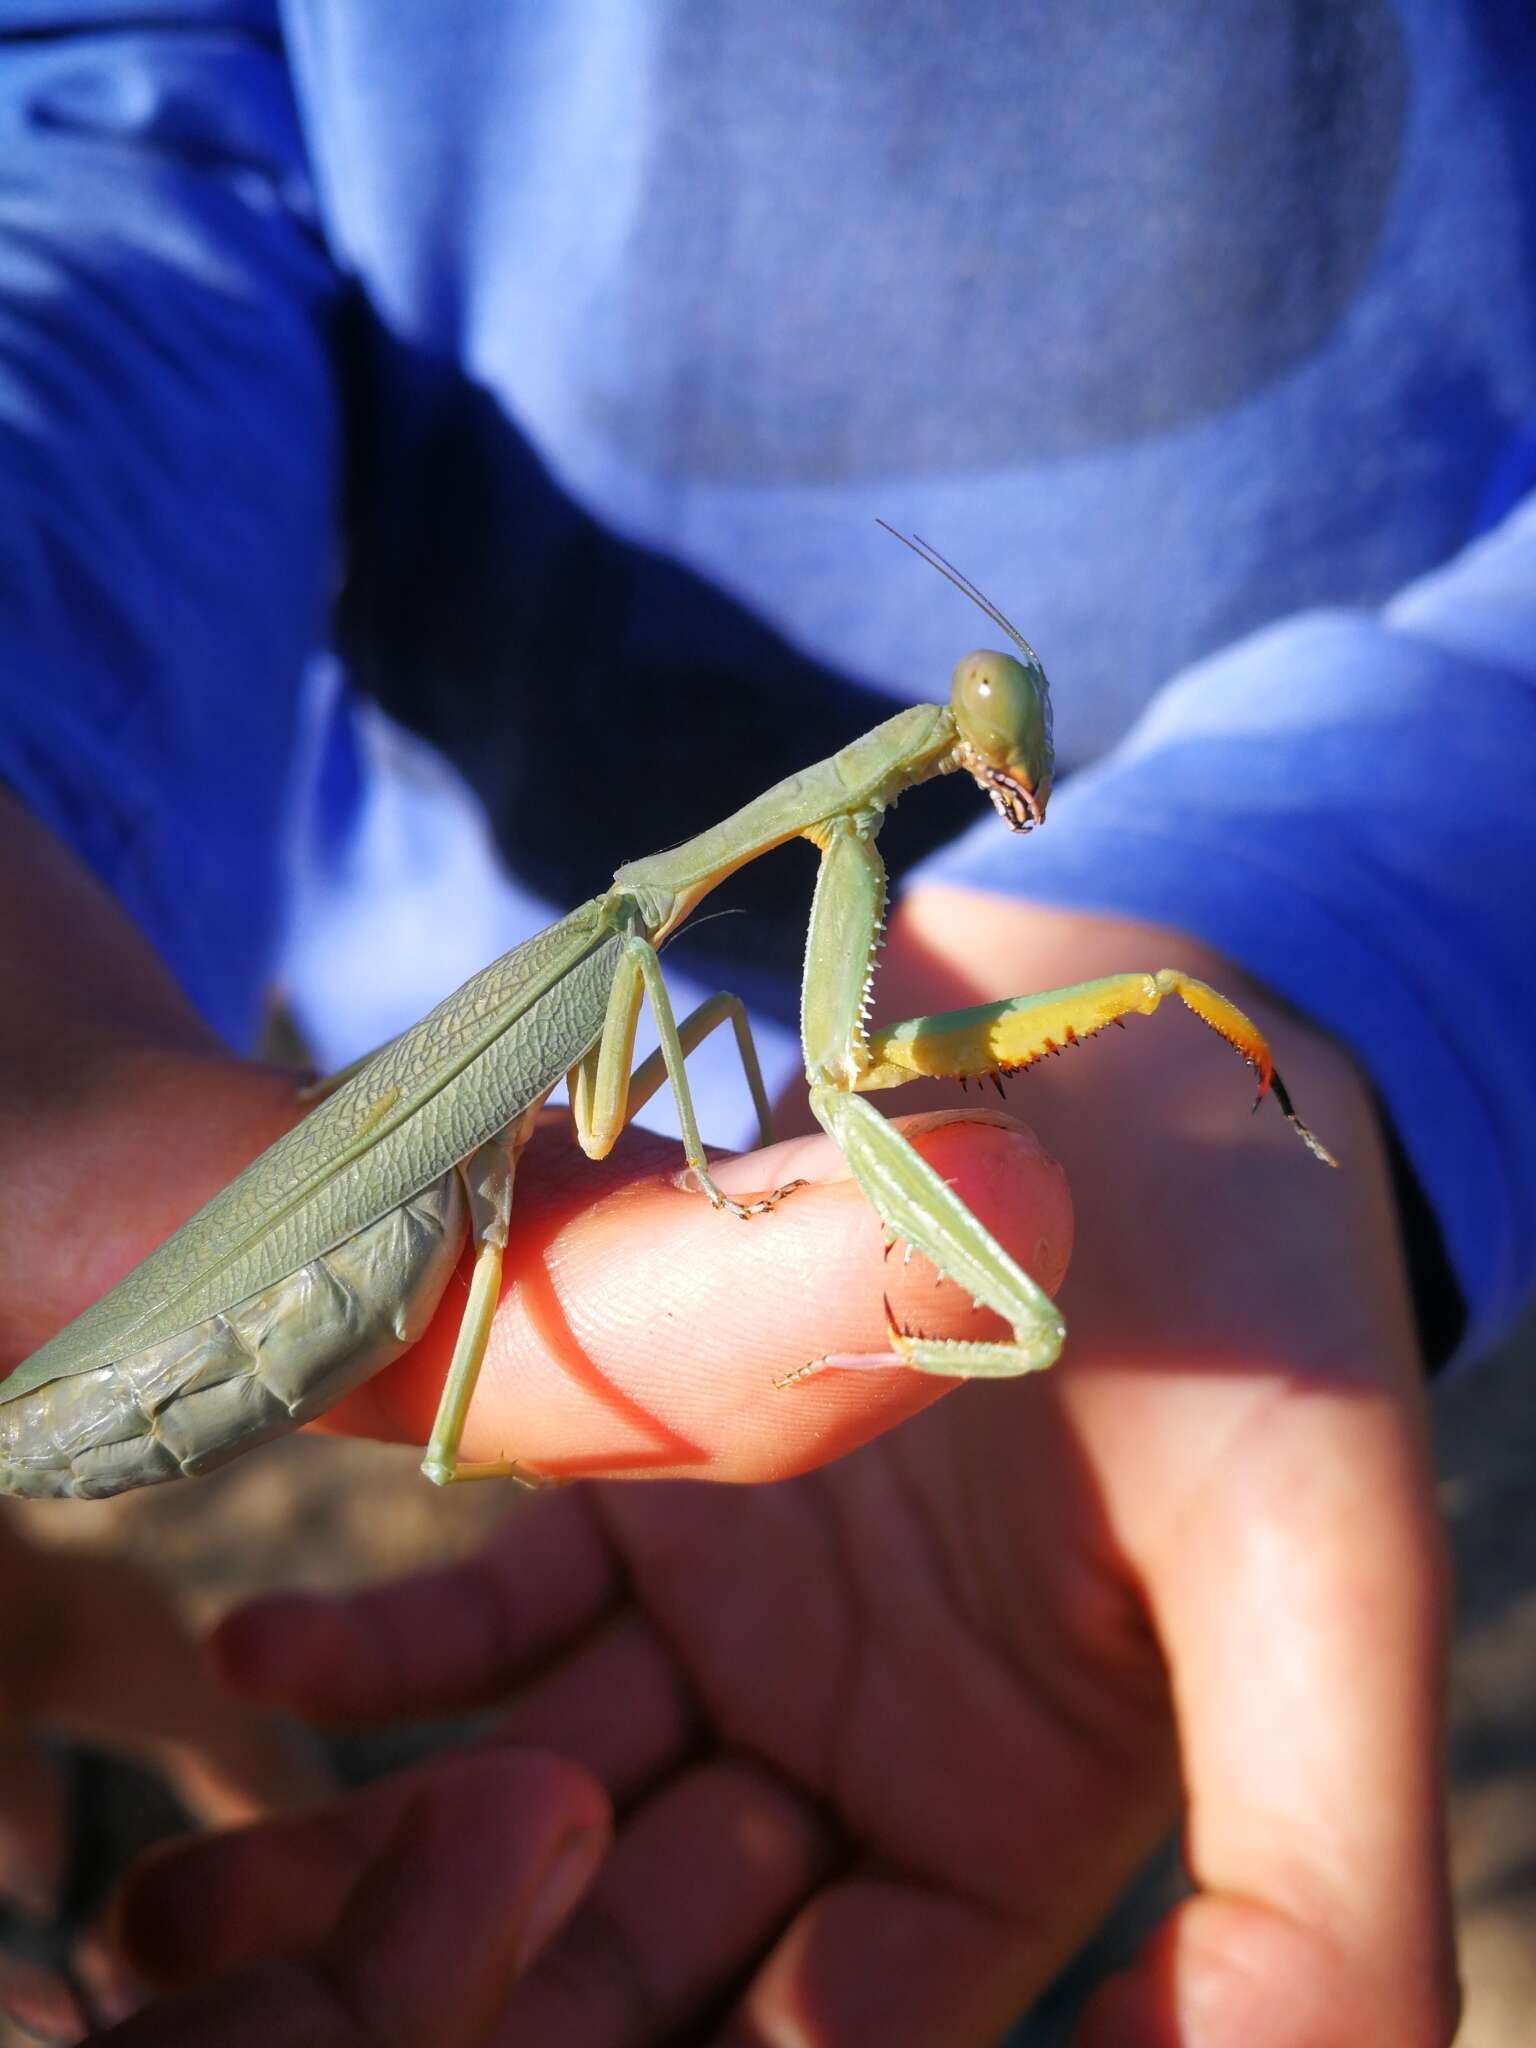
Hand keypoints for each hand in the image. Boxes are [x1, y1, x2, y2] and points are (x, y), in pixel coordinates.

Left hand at [100, 892, 1454, 2044]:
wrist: (1136, 1048)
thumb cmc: (1258, 1300)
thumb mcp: (1315, 1579)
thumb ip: (1312, 1883)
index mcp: (1010, 1825)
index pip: (841, 2036)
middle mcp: (854, 1750)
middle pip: (638, 1935)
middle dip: (480, 1988)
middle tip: (281, 2023)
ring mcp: (734, 1616)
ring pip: (532, 1781)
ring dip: (370, 1842)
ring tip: (186, 1906)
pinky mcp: (644, 1475)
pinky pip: (496, 1597)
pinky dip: (386, 1635)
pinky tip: (268, 1639)